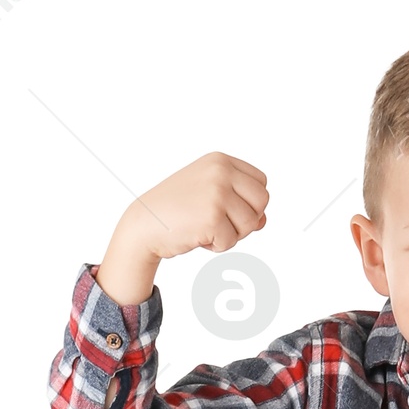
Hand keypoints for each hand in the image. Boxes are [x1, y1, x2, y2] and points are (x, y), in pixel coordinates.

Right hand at [98, 151, 268, 309]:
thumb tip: (263, 220)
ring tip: (207, 229)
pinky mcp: (212, 216)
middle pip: (262, 201)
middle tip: (221, 224)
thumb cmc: (176, 212)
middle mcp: (220, 171)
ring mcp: (217, 192)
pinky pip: (231, 242)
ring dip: (232, 235)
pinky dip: (216, 247)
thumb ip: (239, 203)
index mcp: (220, 161)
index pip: (260, 182)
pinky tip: (198, 237)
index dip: (250, 203)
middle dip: (247, 220)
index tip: (228, 210)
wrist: (144, 224)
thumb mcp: (209, 196)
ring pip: (250, 224)